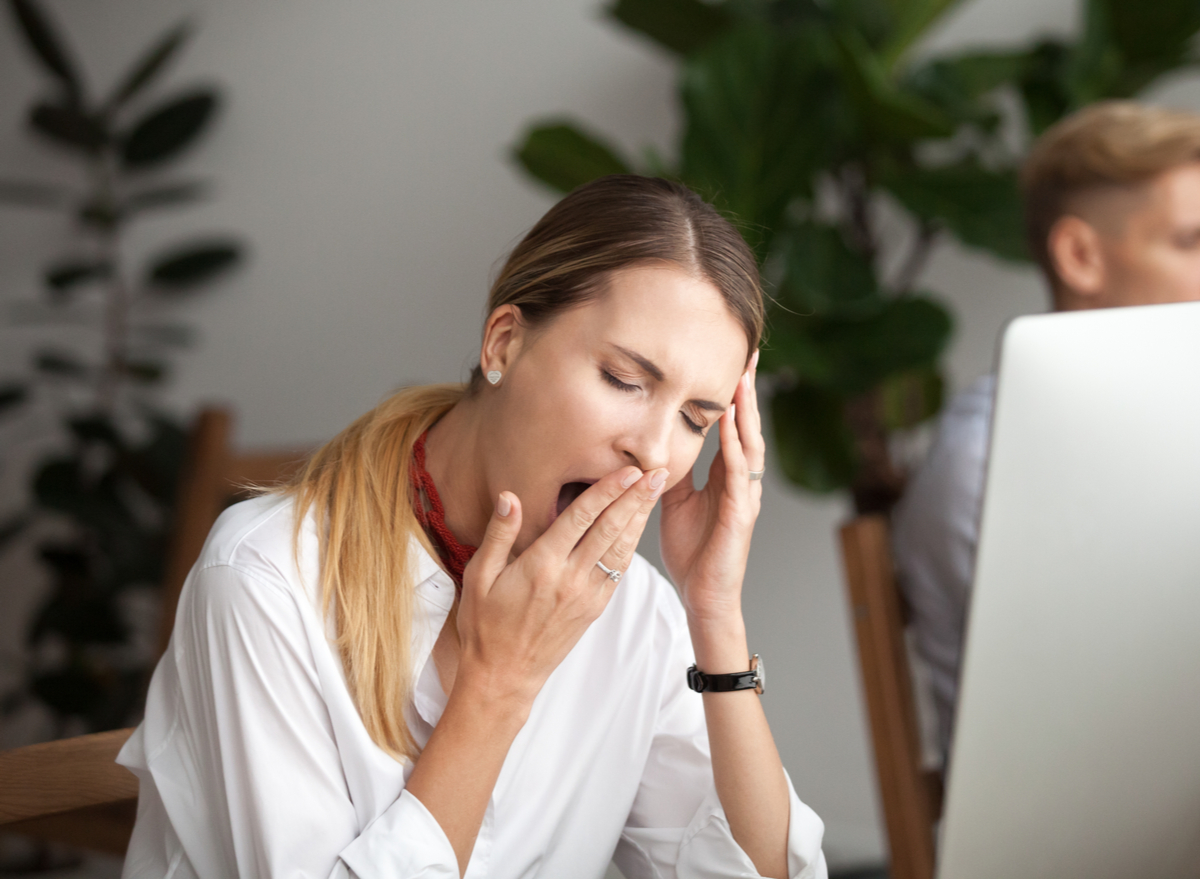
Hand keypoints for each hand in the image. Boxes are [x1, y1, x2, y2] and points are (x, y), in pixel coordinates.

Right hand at [453, 464, 667, 707]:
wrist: (504, 675)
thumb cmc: (485, 625)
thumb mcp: (478, 577)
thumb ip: (499, 534)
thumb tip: (511, 497)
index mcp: (542, 565)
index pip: (582, 518)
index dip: (607, 490)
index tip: (628, 470)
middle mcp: (570, 578)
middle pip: (611, 529)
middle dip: (636, 498)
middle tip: (658, 471)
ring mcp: (586, 595)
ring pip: (621, 549)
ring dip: (640, 518)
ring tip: (656, 491)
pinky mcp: (594, 609)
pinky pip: (618, 571)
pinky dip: (631, 545)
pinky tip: (639, 528)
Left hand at [660, 352, 763, 626]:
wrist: (702, 596)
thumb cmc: (692, 551)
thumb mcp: (673, 501)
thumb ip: (670, 471)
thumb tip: (652, 443)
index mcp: (725, 476)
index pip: (732, 426)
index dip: (733, 394)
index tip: (732, 359)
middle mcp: (741, 481)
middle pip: (748, 426)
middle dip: (747, 390)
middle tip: (749, 353)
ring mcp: (744, 497)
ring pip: (750, 444)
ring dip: (746, 411)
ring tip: (744, 379)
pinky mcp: (741, 515)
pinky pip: (739, 476)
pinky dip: (736, 449)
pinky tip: (732, 427)